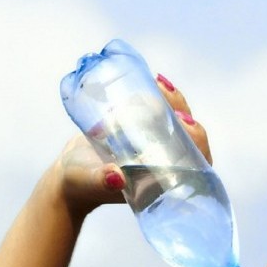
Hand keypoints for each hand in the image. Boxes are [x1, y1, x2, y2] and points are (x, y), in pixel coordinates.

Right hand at [54, 74, 213, 216]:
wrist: (69, 174)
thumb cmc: (81, 185)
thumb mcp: (90, 182)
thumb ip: (101, 182)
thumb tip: (115, 177)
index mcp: (165, 178)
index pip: (196, 161)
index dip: (197, 140)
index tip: (185, 121)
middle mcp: (166, 161)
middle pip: (189, 135)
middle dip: (183, 112)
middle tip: (167, 93)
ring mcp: (156, 144)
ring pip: (176, 120)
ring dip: (172, 101)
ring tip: (159, 83)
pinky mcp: (144, 129)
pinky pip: (159, 111)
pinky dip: (158, 96)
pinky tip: (154, 80)